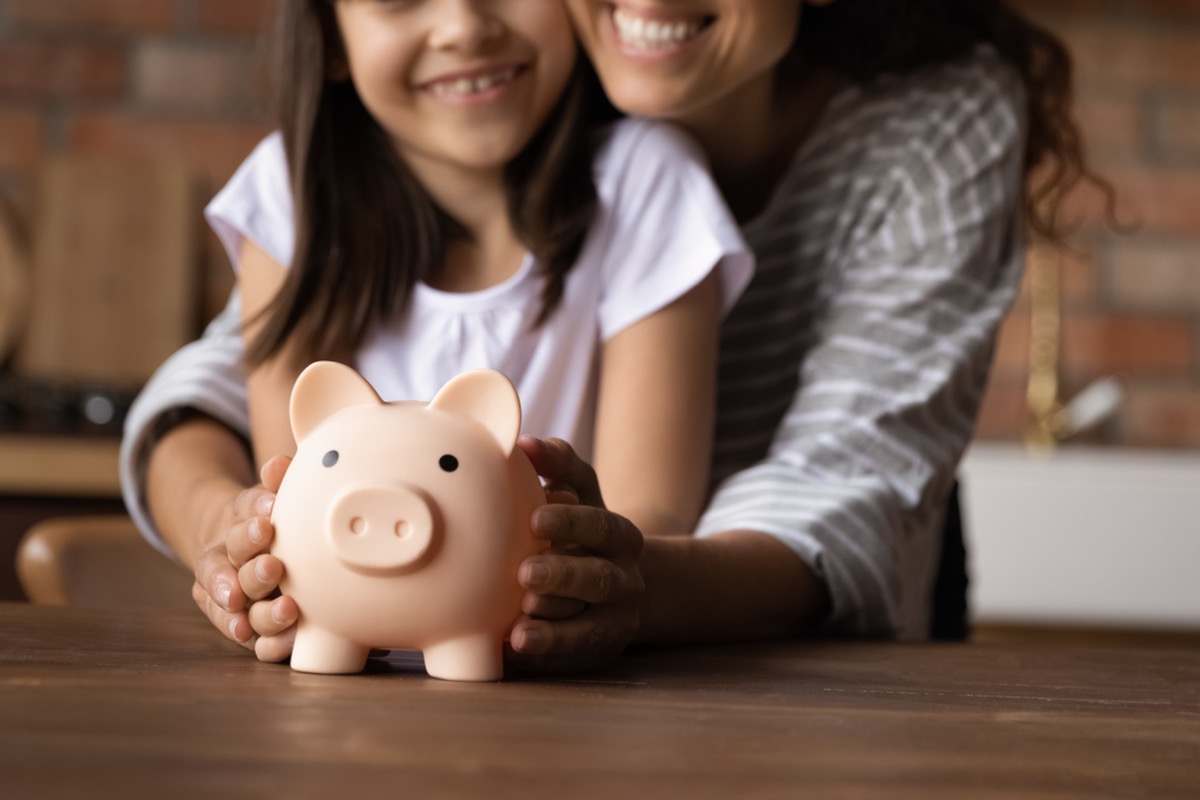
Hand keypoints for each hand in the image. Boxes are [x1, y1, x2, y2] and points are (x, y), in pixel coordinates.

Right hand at [192, 455, 297, 660]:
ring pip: (243, 612)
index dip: (248, 531)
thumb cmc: (263, 522)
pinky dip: (269, 644)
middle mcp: (227, 571)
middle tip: (274, 567)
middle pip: (235, 573)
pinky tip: (288, 642)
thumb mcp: (264, 499)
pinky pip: (256, 642)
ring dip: (265, 614)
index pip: (234, 533)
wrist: (238, 550)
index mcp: (230, 535)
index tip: (266, 525)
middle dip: (255, 572)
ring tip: (289, 610)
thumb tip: (280, 463)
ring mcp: (235, 603)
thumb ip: (272, 483)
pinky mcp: (249, 629)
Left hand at [507, 437, 643, 674]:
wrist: (619, 586)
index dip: (571, 522)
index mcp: (621, 535)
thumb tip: (524, 443)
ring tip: (519, 624)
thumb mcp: (582, 494)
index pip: (601, 526)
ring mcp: (616, 621)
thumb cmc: (584, 530)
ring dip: (553, 627)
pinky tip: (515, 652)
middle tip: (523, 573)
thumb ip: (559, 464)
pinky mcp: (599, 654)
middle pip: (598, 579)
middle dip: (562, 577)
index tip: (535, 517)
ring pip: (589, 628)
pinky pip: (572, 660)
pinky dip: (545, 658)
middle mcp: (626, 580)